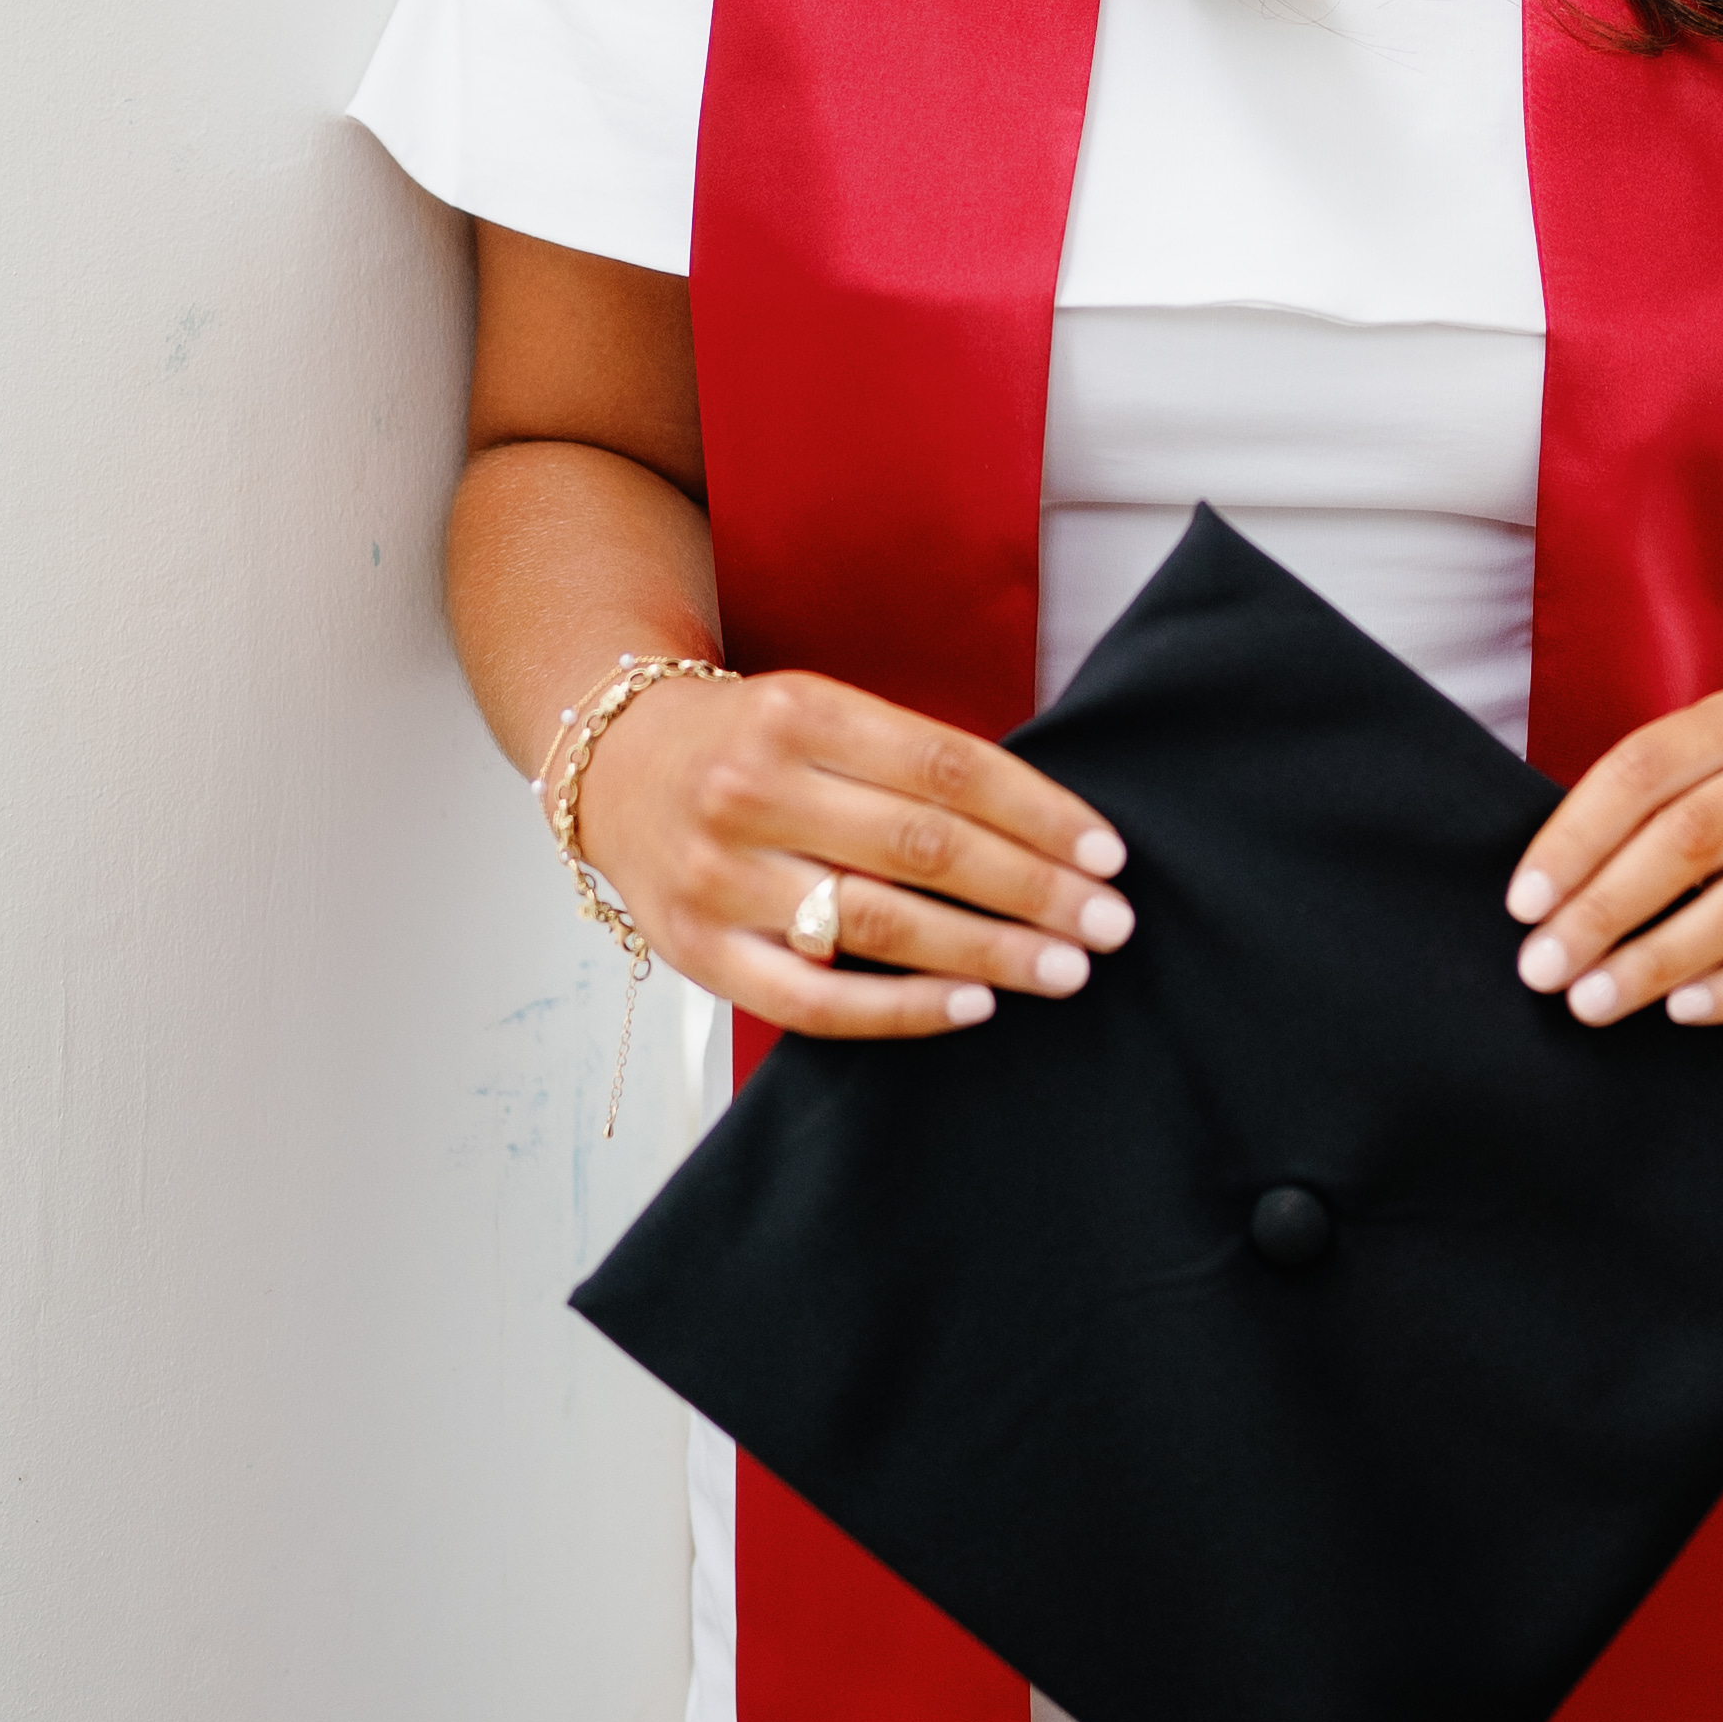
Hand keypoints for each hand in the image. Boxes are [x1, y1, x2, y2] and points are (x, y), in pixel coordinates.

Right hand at [578, 666, 1134, 1039]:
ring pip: (878, 925)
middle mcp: (756, 790)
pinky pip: (814, 1001)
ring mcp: (723, 877)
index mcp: (800, 712)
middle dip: (1032, 891)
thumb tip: (1045, 833)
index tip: (1107, 854)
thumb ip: (911, 763)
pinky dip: (901, 1009)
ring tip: (1064, 969)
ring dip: (987, 953)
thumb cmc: (748, 745)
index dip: (1039, 813)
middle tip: (1109, 923)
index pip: (948, 768)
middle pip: (923, 848)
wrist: (613, 767)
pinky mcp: (700, 951)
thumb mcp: (822, 713)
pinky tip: (971, 1006)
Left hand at [1501, 676, 1722, 1028]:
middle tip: (1543, 970)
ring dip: (1661, 959)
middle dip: (1604, 909)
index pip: (1646, 768)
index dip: (1575, 837)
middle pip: (1692, 834)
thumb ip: (1655, 810)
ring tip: (1594, 1001)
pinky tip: (1686, 1011)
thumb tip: (1544, 898)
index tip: (1522, 905)